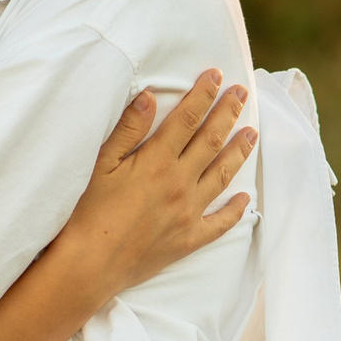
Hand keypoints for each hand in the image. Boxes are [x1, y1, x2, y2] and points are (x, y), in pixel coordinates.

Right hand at [49, 69, 255, 302]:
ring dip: (239, 152)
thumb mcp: (100, 164)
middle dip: (228, 113)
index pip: (188, 119)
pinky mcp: (188, 239)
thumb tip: (150, 96)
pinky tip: (245, 198)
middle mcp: (179, 184)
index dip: (204, 95)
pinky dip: (235, 209)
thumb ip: (127, 129)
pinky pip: (219, 223)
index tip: (217, 76)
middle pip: (211, 141)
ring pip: (222, 176)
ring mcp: (187, 213)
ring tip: (252, 133)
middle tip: (241, 93)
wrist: (89, 265)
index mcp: (157, 162)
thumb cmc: (87, 212)